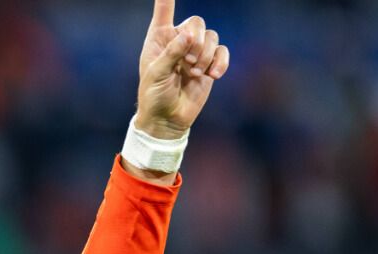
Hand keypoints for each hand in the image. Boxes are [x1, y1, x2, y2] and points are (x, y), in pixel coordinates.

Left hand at [135, 0, 228, 139]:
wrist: (167, 119)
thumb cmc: (154, 95)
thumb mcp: (156, 73)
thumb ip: (171, 52)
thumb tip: (189, 35)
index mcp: (159, 38)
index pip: (164, 10)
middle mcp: (178, 41)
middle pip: (197, 22)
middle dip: (196, 41)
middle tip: (187, 62)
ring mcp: (195, 52)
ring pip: (211, 36)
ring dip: (205, 55)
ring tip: (194, 73)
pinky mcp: (209, 64)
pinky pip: (222, 52)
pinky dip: (220, 62)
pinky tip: (212, 76)